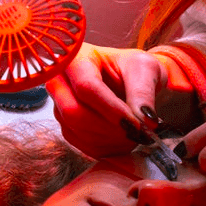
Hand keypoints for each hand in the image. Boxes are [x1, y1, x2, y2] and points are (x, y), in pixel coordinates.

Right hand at [46, 43, 194, 156]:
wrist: (131, 80)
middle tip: (135, 131)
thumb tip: (144, 120)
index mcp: (77, 58)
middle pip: (73, 111)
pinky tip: (123, 138)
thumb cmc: (134, 68)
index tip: (135, 123)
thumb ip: (143, 92)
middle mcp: (61, 81)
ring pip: (78, 131)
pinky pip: (82, 144)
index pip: (86, 86)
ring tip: (134, 133)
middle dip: (108, 127)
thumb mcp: (145, 69)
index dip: (110, 108)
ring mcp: (60, 106)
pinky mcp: (67, 126)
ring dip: (110, 139)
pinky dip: (107, 147)